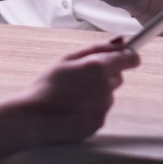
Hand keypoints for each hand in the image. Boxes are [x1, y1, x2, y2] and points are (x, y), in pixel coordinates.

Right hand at [13, 39, 140, 143]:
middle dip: (105, 75)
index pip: (130, 58)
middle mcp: (105, 87)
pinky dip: (91, 109)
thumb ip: (97, 48)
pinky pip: (101, 111)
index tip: (124, 57)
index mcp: (98, 67)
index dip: (127, 56)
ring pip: (109, 95)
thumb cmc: (46, 86)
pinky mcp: (98, 123)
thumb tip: (122, 40)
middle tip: (80, 79)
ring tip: (72, 96)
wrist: (33, 117)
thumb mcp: (67, 59)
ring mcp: (103, 107)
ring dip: (97, 93)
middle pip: (118, 77)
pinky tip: (73, 109)